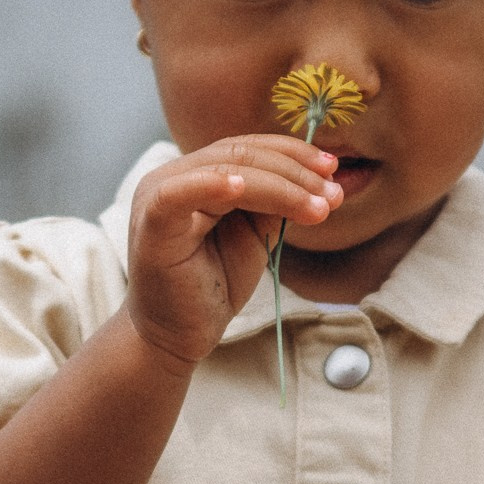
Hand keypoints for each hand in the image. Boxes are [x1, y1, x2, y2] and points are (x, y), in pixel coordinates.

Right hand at [125, 136, 342, 368]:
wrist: (177, 335)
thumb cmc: (213, 284)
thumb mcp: (255, 236)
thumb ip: (275, 204)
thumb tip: (320, 180)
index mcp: (197, 172)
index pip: (247, 148)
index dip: (292, 154)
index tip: (333, 169)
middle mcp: (173, 175)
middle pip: (240, 154)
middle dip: (294, 172)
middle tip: (332, 193)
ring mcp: (157, 195)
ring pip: (224, 170)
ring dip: (279, 186)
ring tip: (317, 206)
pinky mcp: (150, 225)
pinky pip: (177, 195)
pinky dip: (210, 186)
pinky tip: (240, 188)